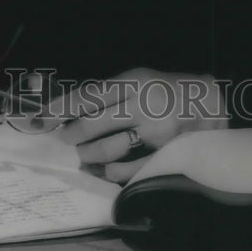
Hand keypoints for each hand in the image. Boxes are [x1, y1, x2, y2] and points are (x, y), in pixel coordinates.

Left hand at [56, 68, 228, 182]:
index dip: (63, 107)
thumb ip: (111, 93)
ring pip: (108, 148)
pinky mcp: (164, 154)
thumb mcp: (139, 79)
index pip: (89, 95)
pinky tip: (103, 169)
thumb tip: (73, 110)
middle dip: (72, 134)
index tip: (43, 116)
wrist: (208, 102)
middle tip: (64, 137)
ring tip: (83, 154)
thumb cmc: (166, 89)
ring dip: (88, 154)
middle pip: (94, 124)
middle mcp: (144, 105)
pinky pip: (129, 170)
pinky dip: (110, 171)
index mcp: (134, 82)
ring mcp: (155, 132)